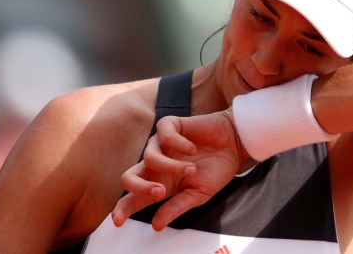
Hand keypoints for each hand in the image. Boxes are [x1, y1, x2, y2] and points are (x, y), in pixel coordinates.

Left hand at [112, 109, 252, 230]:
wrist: (235, 144)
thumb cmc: (216, 169)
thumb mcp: (198, 194)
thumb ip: (176, 207)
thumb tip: (157, 225)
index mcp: (160, 183)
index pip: (134, 197)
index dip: (123, 209)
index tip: (117, 221)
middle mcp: (156, 164)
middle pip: (129, 177)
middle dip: (140, 187)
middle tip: (160, 193)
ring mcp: (161, 144)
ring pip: (150, 157)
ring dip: (172, 166)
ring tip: (193, 169)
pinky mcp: (171, 126)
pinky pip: (164, 134)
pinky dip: (178, 143)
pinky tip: (192, 148)